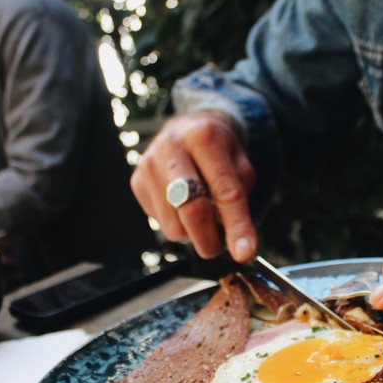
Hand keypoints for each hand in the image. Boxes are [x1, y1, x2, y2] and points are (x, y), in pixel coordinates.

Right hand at [131, 110, 256, 261]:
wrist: (187, 128)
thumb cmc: (219, 151)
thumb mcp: (241, 165)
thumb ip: (239, 199)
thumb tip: (235, 243)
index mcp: (203, 137)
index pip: (224, 191)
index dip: (237, 226)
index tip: (245, 254)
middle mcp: (170, 148)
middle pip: (192, 210)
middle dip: (212, 239)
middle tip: (224, 247)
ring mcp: (148, 166)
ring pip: (174, 226)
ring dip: (195, 234)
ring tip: (205, 217)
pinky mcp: (136, 183)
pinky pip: (161, 224)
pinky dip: (180, 226)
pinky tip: (184, 208)